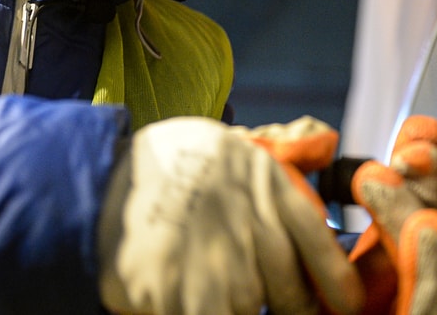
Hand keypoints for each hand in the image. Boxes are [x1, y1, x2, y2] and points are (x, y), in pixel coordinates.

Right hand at [97, 116, 362, 314]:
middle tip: (267, 298)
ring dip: (239, 304)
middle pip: (294, 293)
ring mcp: (229, 268)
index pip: (323, 247)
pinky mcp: (197, 302)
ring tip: (207, 278)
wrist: (93, 192)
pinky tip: (195, 297)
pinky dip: (213, 309)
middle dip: (288, 305)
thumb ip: (280, 148)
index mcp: (268, 185)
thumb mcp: (224, 143)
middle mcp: (256, 228)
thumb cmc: (160, 167)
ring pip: (254, 309)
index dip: (339, 286)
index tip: (344, 304)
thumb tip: (326, 139)